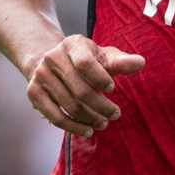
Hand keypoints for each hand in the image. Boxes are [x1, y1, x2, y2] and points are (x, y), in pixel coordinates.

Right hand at [27, 34, 144, 136]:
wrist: (51, 61)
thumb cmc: (85, 59)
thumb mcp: (102, 56)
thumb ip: (121, 61)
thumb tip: (141, 62)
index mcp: (72, 45)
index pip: (85, 63)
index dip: (100, 78)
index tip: (113, 89)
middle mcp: (53, 58)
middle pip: (80, 89)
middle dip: (101, 106)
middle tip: (115, 114)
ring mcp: (41, 75)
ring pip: (69, 105)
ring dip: (90, 118)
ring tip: (103, 123)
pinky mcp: (33, 92)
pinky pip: (55, 116)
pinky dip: (73, 127)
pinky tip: (87, 130)